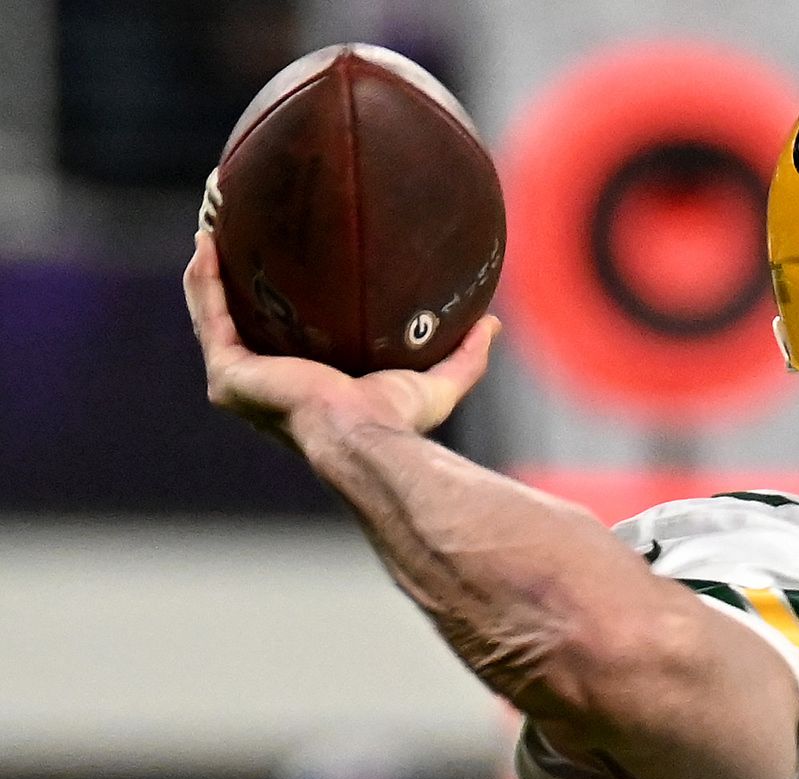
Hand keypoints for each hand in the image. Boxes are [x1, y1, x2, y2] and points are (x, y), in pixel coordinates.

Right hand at [183, 230, 499, 446]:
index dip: (278, 300)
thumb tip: (492, 323)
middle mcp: (264, 383)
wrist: (364, 437)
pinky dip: (204, 278)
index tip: (285, 261)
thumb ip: (464, 356)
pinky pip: (210, 313)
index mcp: (301, 385)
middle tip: (239, 228)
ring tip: (213, 220)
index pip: (282, 337)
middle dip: (236, 274)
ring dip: (210, 267)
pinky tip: (208, 239)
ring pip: (216, 311)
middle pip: (240, 318)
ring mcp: (240, 380)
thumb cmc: (397, 421)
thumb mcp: (436, 383)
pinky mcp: (229, 372)